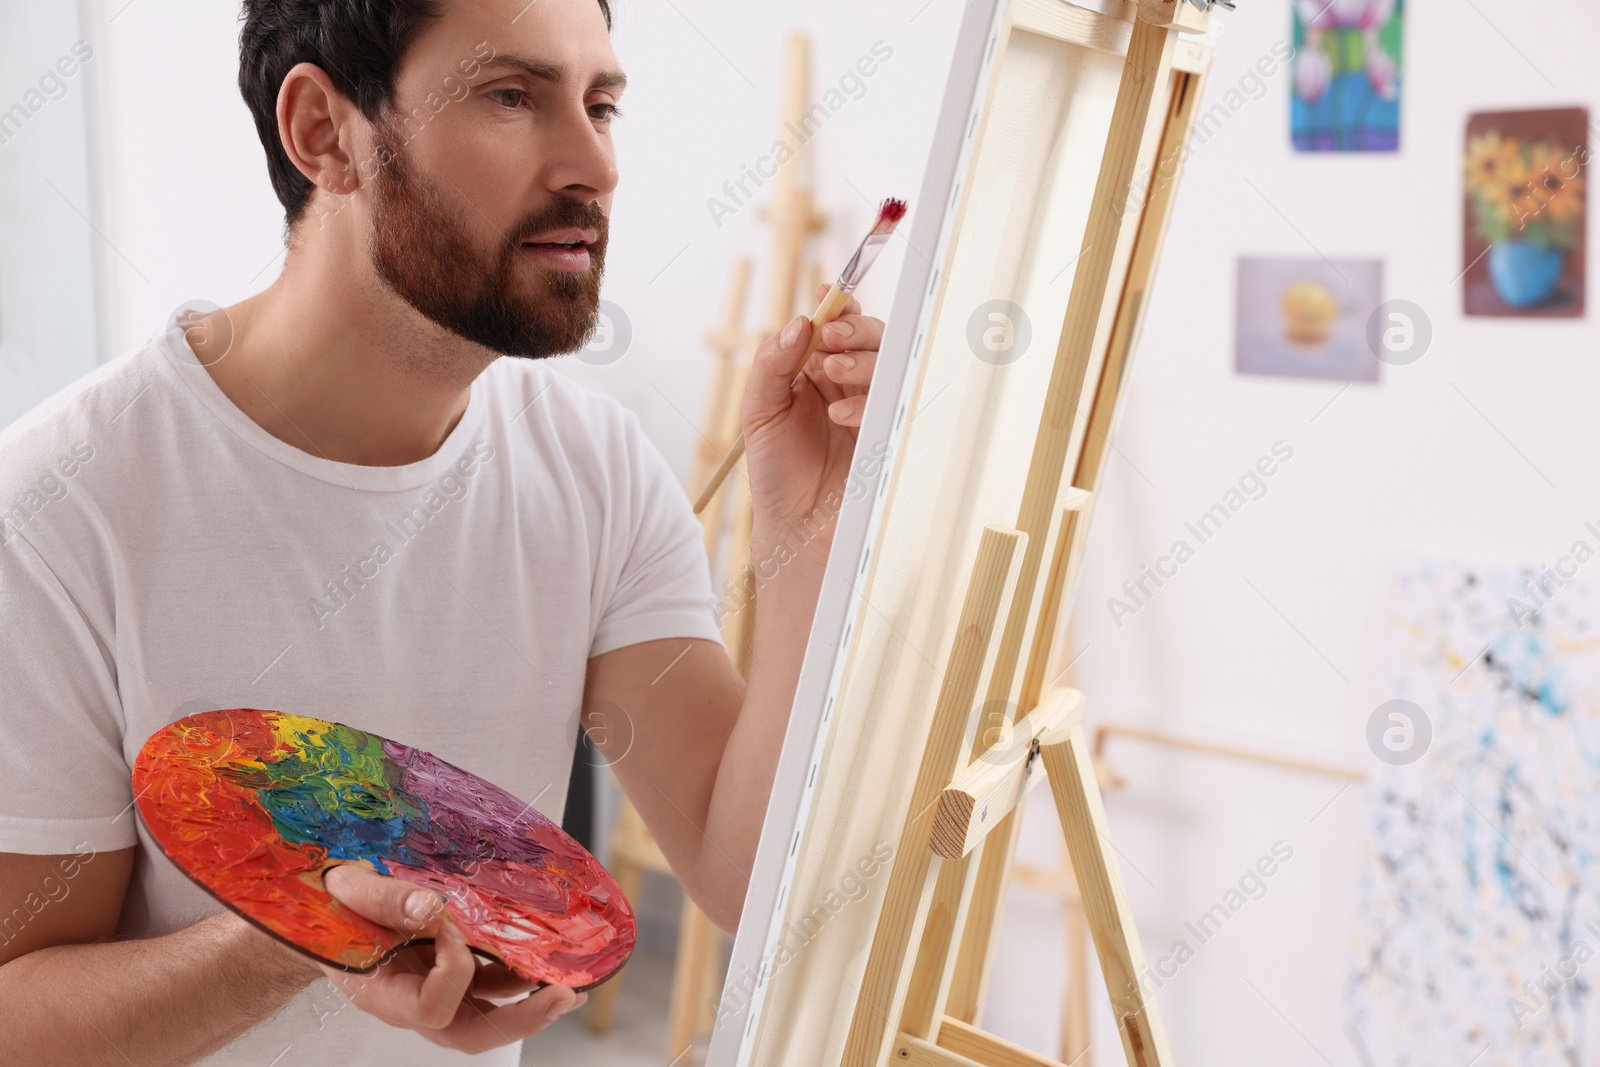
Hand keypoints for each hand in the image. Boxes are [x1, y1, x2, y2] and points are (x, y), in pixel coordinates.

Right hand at [313, 863, 587, 1053]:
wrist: (328, 909)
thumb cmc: (332, 907)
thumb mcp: (350, 893)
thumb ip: (385, 900)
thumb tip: (432, 908)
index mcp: (384, 994)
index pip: (430, 1008)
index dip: (452, 972)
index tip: (451, 928)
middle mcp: (416, 1002)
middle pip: (472, 1033)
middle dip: (521, 1019)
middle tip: (560, 996)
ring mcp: (439, 991)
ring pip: (489, 1013)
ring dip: (532, 1001)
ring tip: (572, 983)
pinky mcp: (455, 974)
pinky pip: (492, 984)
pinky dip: (521, 975)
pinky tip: (547, 959)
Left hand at [741, 282, 882, 541]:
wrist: (797, 526)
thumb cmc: (776, 470)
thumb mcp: (758, 411)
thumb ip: (771, 363)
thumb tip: (799, 324)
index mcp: (816, 371)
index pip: (834, 327)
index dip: (836, 308)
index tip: (828, 298)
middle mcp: (847, 383)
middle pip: (869, 337)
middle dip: (854, 330)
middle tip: (831, 338)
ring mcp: (871, 406)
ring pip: (886, 364)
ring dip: (861, 360)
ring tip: (831, 371)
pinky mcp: (887, 432)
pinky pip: (892, 403)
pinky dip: (867, 401)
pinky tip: (841, 415)